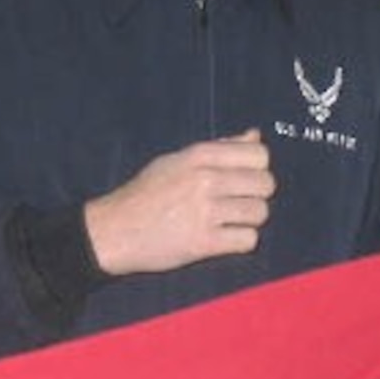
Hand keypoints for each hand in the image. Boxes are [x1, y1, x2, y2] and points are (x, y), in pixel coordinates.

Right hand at [85, 129, 274, 275]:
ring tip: (228, 221)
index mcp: (199, 156)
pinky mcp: (203, 243)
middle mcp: (204, 180)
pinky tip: (224, 238)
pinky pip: (248, 240)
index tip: (244, 179)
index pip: (259, 155)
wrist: (113, 230)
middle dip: (256, 196)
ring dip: (249, 220)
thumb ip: (220, 148)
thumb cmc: (146, 194)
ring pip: (260, 213)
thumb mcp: (177, 160)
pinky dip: (241, 241)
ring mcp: (204, 211)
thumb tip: (256, 136)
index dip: (258, 169)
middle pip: (266, 185)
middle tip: (237, 204)